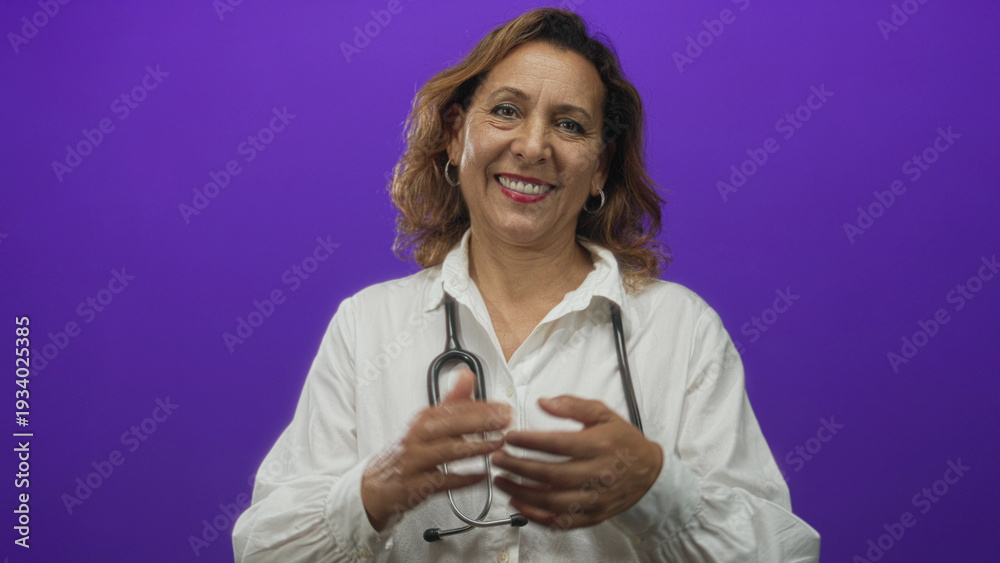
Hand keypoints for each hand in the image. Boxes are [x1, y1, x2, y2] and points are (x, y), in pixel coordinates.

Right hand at [361, 370, 510, 530]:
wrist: (377, 485)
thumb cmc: (408, 452)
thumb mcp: (427, 424)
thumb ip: (452, 401)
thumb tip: (467, 375)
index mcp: (423, 419)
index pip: (454, 407)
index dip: (481, 407)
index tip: (504, 408)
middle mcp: (417, 436)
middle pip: (450, 425)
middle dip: (480, 421)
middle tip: (505, 421)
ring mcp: (414, 461)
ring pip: (446, 451)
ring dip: (475, 447)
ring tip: (497, 445)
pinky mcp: (414, 485)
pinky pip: (442, 481)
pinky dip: (463, 479)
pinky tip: (482, 476)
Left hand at [491, 395, 662, 529]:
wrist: (650, 473)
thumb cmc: (623, 442)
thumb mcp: (603, 414)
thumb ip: (573, 405)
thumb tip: (544, 402)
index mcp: (598, 446)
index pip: (558, 444)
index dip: (530, 441)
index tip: (510, 437)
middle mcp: (596, 474)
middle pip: (550, 474)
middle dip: (519, 467)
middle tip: (498, 459)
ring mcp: (594, 499)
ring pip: (552, 501)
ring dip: (522, 492)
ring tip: (502, 480)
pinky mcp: (592, 516)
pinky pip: (560, 522)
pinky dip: (536, 516)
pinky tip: (518, 504)